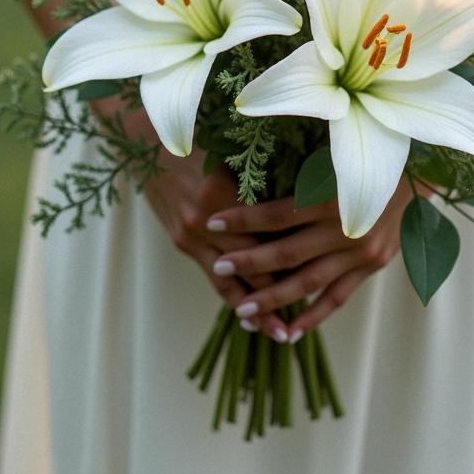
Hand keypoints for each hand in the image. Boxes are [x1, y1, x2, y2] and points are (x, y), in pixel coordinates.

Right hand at [143, 147, 290, 341]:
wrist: (149, 141)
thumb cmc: (200, 140)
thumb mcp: (234, 157)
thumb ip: (264, 185)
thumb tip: (307, 208)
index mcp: (225, 196)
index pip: (266, 237)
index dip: (294, 261)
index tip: (324, 276)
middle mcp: (206, 221)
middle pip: (251, 267)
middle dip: (278, 297)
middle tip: (304, 320)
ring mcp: (190, 234)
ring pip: (229, 282)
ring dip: (253, 309)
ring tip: (278, 333)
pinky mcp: (179, 240)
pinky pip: (210, 274)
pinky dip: (230, 295)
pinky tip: (245, 314)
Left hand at [204, 177, 413, 340]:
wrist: (420, 174)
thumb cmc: (366, 160)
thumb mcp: (333, 160)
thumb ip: (298, 173)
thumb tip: (249, 174)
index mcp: (333, 197)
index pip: (276, 214)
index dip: (243, 219)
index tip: (213, 222)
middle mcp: (346, 229)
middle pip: (287, 253)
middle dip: (249, 262)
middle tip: (218, 267)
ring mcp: (361, 253)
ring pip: (309, 282)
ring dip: (273, 298)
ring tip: (241, 310)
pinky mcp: (373, 267)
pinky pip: (338, 297)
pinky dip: (313, 316)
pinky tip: (288, 333)